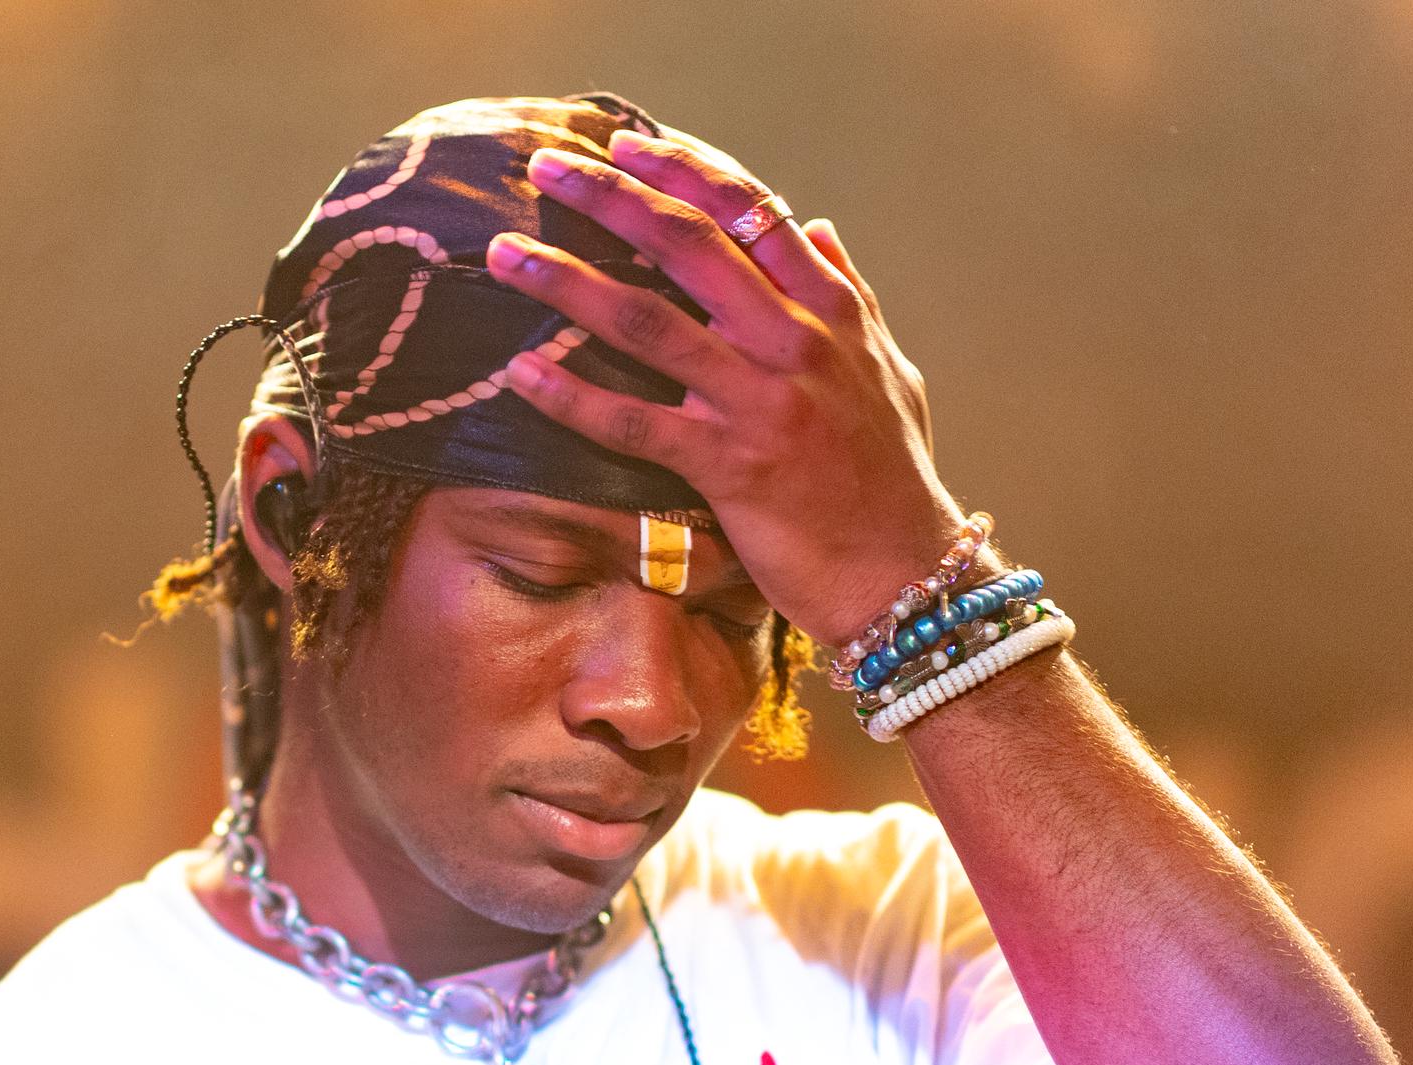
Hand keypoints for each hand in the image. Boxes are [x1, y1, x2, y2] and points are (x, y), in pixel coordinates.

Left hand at [486, 130, 971, 645]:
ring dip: (566, 281)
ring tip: (504, 254)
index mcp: (830, 309)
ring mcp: (760, 401)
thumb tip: (818, 228)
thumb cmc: (894, 478)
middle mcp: (794, 341)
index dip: (683, 169)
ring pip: (647, 321)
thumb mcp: (888, 368)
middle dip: (610, 197)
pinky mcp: (730, 466)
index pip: (750, 211)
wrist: (909, 573)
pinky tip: (520, 374)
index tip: (626, 143)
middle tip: (547, 167)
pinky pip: (634, 423)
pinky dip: (573, 397)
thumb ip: (850, 293)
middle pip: (688, 243)